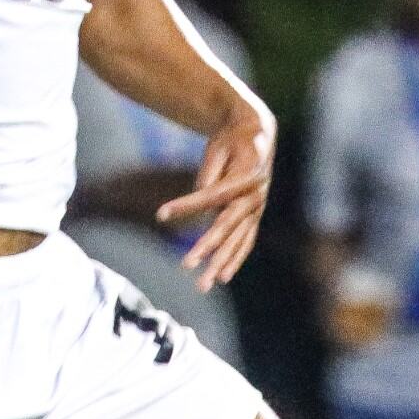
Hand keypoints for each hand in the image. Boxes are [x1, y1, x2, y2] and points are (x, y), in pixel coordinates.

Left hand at [159, 104, 276, 291]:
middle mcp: (255, 196)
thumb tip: (199, 196)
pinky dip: (235, 259)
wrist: (257, 134)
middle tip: (186, 265)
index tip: (161, 213)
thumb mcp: (218, 146)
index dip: (187, 204)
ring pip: (237, 240)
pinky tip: (223, 277)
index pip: (212, 194)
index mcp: (247, 175)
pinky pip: (245, 241)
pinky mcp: (255, 216)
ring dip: (220, 263)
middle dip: (206, 247)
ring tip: (204, 284)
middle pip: (227, 226)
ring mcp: (257, 209)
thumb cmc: (232, 139)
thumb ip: (209, 173)